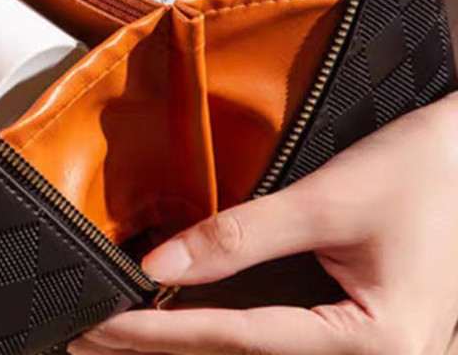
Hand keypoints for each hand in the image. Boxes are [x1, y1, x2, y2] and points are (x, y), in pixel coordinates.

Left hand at [72, 93, 457, 354]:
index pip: (239, 342)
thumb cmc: (419, 172)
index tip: (99, 326)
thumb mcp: (324, 200)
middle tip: (88, 341)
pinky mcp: (369, 341)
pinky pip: (284, 344)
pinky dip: (228, 334)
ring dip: (189, 345)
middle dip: (163, 351)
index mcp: (379, 349)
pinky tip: (181, 323)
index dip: (159, 333)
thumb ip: (241, 236)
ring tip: (119, 337)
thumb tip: (158, 267)